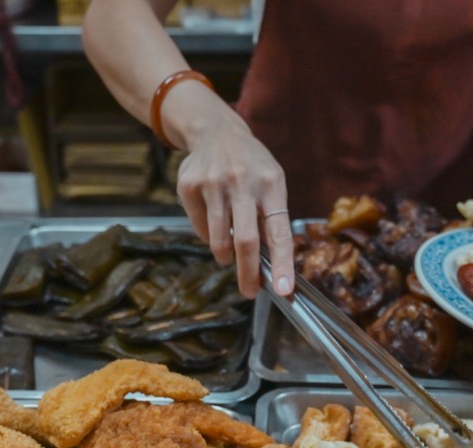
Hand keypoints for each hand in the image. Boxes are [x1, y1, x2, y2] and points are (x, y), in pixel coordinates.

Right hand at [175, 110, 294, 298]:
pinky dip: (210, 237)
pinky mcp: (189, 187)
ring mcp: (213, 183)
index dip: (282, 263)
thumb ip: (272, 218)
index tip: (283, 290)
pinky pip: (202, 230)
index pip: (279, 231)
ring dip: (226, 256)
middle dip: (248, 274)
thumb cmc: (251, 166)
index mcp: (271, 183)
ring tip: (230, 254)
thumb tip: (272, 266)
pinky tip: (215, 220)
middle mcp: (242, 181)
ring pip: (219, 241)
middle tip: (249, 292)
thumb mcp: (271, 182)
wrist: (215, 131)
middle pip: (246, 241)